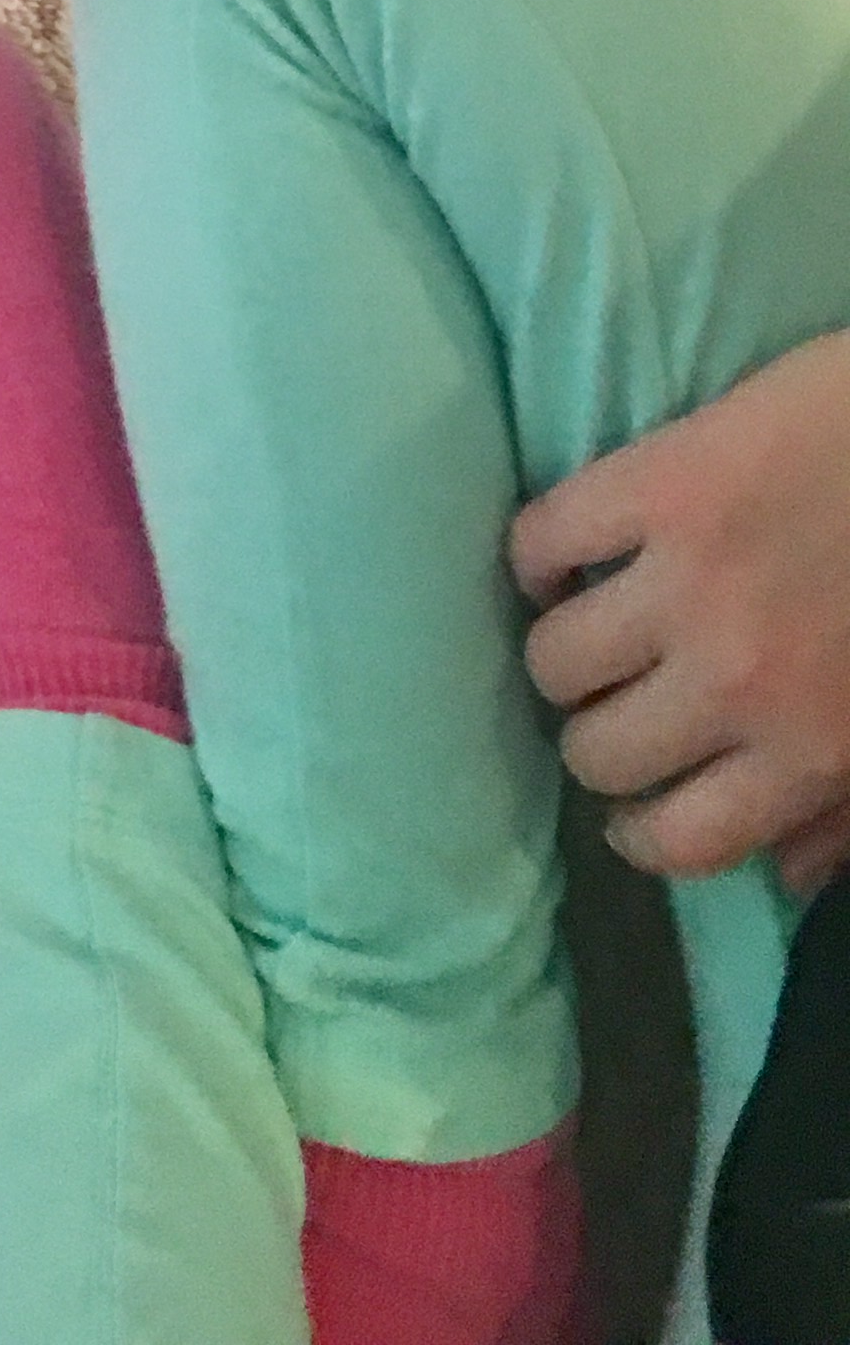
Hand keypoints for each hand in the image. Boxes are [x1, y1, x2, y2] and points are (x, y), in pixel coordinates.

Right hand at [510, 329, 849, 891]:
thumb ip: (844, 808)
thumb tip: (782, 871)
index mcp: (809, 750)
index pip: (679, 838)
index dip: (637, 833)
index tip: (632, 807)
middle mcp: (733, 683)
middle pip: (597, 750)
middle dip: (598, 739)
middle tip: (616, 705)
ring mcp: (684, 581)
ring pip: (555, 658)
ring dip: (564, 652)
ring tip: (585, 627)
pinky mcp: (651, 486)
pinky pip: (541, 540)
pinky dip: (538, 556)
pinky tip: (565, 556)